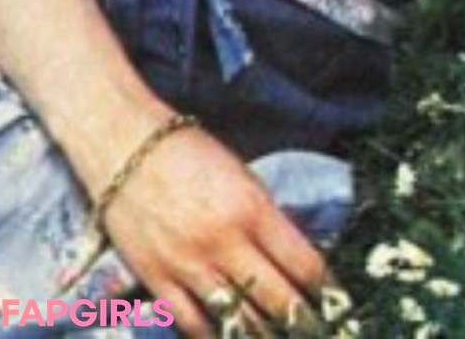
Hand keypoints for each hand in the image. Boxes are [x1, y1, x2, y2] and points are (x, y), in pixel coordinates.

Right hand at [99, 119, 330, 335]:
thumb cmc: (190, 152)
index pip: (304, 264)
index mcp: (252, 209)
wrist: (124, 145)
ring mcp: (189, 265)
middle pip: (277, 301)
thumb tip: (296, 260)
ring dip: (265, 336)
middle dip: (304, 324)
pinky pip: (193, 325)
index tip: (340, 306)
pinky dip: (217, 337)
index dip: (328, 292)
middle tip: (320, 333)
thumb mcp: (243, 176)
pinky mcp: (157, 280)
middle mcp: (224, 242)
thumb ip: (268, 218)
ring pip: (238, 322)